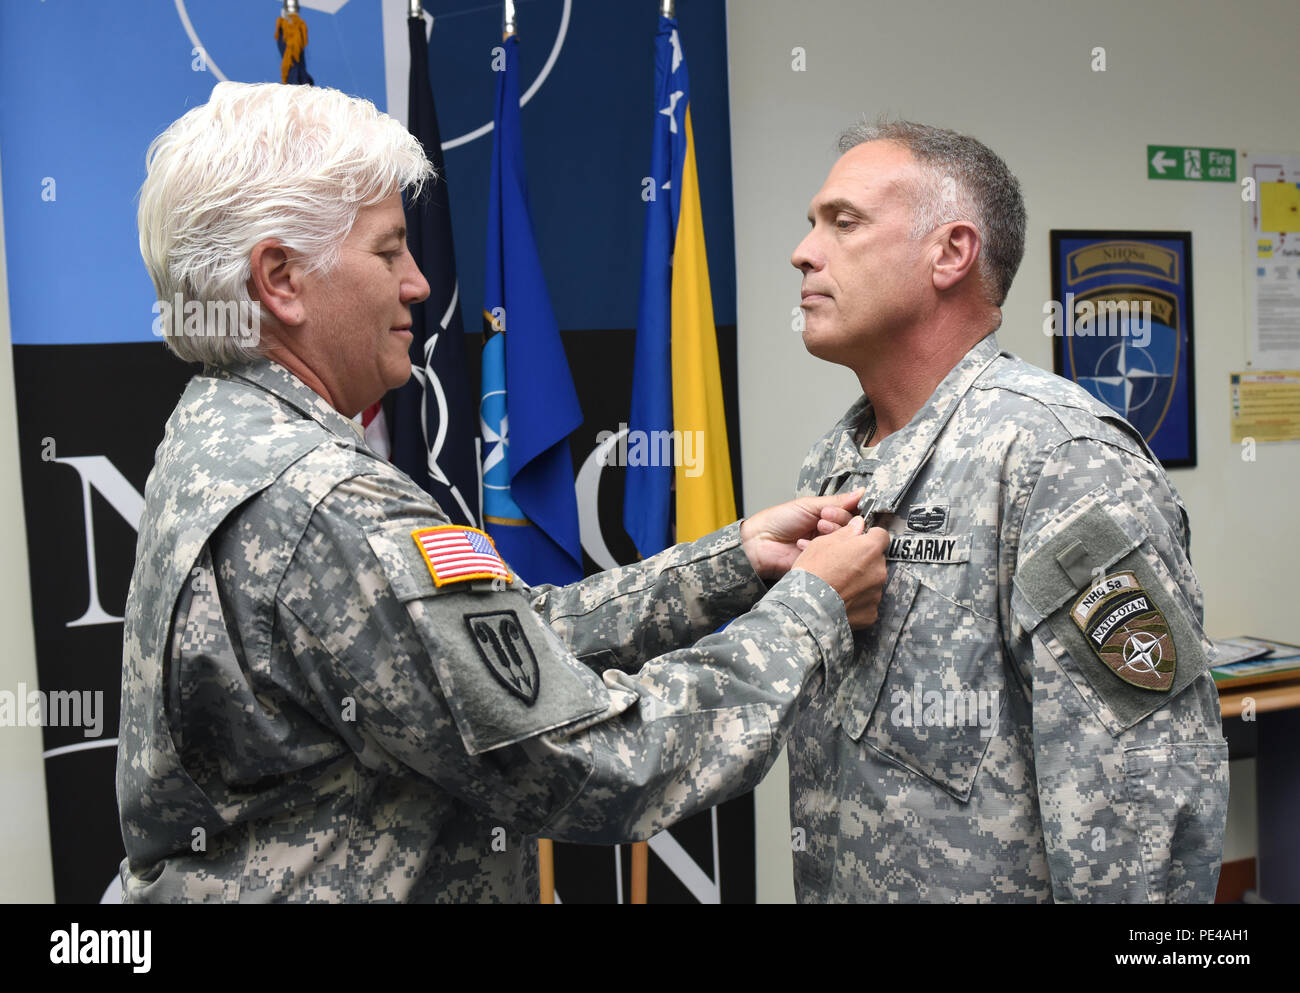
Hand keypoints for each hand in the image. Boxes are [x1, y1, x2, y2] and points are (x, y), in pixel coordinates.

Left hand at [740, 489, 864, 580]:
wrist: (758, 542)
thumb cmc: (778, 521)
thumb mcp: (807, 505)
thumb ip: (836, 501)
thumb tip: (861, 492)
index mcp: (827, 517)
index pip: (850, 515)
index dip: (847, 512)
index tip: (835, 509)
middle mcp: (829, 533)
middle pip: (850, 529)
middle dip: (838, 521)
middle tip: (823, 518)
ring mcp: (826, 549)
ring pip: (844, 542)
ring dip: (831, 533)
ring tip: (817, 528)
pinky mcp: (821, 564)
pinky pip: (832, 557)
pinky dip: (821, 548)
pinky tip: (805, 544)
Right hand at [790, 516, 888, 627]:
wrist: (806, 608)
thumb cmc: (812, 575)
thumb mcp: (822, 543)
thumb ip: (845, 532)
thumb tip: (856, 525)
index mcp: (868, 549)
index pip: (881, 535)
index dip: (869, 537)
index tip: (861, 540)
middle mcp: (878, 570)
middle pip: (876, 560)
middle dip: (863, 560)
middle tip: (843, 564)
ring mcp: (876, 593)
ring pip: (872, 581)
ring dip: (860, 581)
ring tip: (839, 583)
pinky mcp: (871, 612)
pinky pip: (868, 602)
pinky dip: (858, 600)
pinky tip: (842, 597)